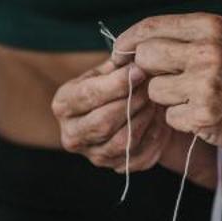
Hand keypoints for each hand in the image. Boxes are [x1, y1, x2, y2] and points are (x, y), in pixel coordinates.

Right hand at [52, 59, 169, 171]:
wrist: (127, 114)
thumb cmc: (116, 87)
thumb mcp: (110, 70)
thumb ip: (118, 62)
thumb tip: (132, 53)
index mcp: (63, 104)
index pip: (88, 95)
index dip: (117, 83)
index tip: (140, 71)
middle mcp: (71, 134)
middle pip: (103, 122)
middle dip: (132, 103)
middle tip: (151, 88)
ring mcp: (91, 155)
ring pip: (122, 142)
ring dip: (144, 119)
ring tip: (155, 102)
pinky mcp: (113, 167)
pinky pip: (137, 156)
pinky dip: (153, 138)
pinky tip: (158, 121)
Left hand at [114, 14, 221, 155]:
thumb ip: (184, 39)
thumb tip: (134, 45)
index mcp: (209, 27)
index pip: (150, 27)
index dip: (128, 41)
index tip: (119, 54)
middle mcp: (206, 50)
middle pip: (145, 57)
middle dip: (147, 71)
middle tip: (165, 80)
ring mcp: (204, 83)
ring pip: (154, 90)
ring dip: (168, 99)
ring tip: (196, 98)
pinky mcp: (203, 113)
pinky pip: (170, 116)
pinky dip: (182, 120)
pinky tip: (205, 115)